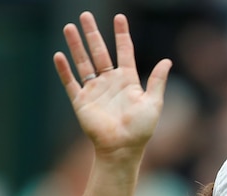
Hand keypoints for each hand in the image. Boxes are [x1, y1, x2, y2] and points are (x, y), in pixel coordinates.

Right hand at [53, 12, 171, 161]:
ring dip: (76, 45)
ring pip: (83, 62)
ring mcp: (94, 90)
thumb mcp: (154, 103)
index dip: (121, 35)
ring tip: (69, 27)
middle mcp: (110, 82)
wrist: (122, 148)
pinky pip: (71, 82)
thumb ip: (158, 81)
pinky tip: (59, 55)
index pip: (124, 52)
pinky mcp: (81, 101)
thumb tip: (167, 60)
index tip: (119, 18)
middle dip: (92, 34)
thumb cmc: (141, 129)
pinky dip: (64, 70)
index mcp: (128, 81)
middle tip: (85, 15)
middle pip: (99, 52)